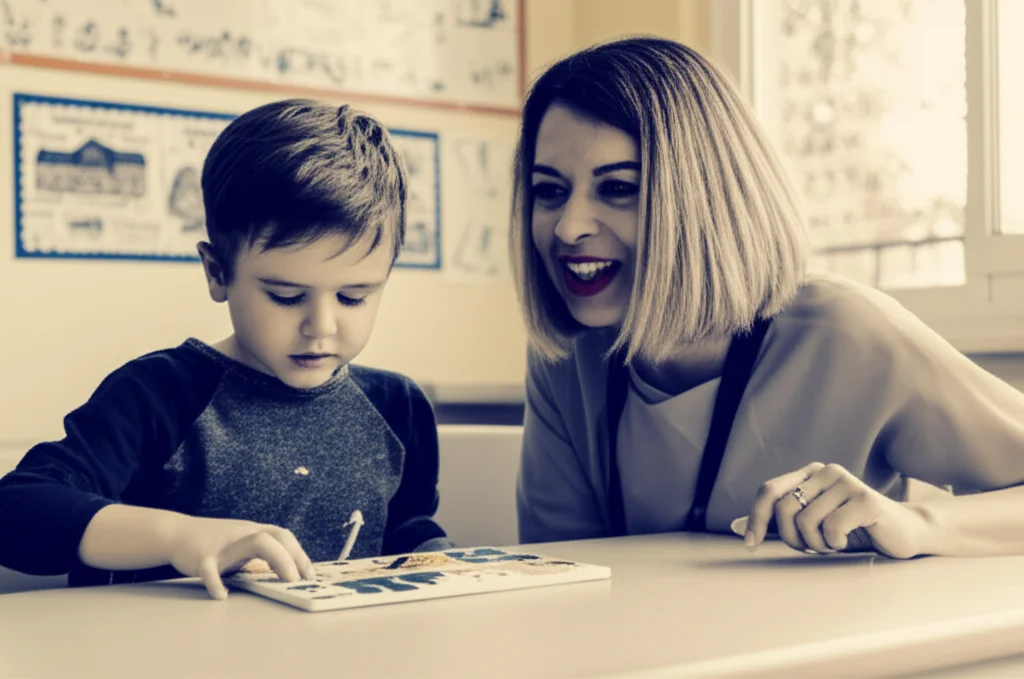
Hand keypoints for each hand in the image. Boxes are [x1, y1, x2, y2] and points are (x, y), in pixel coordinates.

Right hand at [166, 516, 316, 599]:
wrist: (176, 533)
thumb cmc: (214, 542)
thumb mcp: (241, 543)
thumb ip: (261, 554)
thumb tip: (287, 572)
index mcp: (253, 532)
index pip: (284, 536)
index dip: (300, 554)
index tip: (310, 575)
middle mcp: (243, 534)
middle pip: (275, 536)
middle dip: (293, 557)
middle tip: (301, 581)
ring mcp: (224, 544)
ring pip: (254, 542)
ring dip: (276, 560)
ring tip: (285, 581)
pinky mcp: (202, 556)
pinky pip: (211, 569)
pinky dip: (216, 583)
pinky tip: (222, 596)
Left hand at [744, 462, 928, 558]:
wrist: (904, 532)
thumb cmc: (854, 529)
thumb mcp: (811, 524)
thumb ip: (777, 523)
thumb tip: (735, 527)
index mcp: (810, 473)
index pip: (768, 490)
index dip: (755, 518)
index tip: (751, 544)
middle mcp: (826, 471)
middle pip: (784, 508)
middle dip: (792, 538)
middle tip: (812, 547)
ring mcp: (847, 482)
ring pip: (806, 521)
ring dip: (816, 543)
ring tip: (834, 543)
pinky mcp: (866, 500)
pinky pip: (831, 528)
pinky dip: (835, 543)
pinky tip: (848, 541)